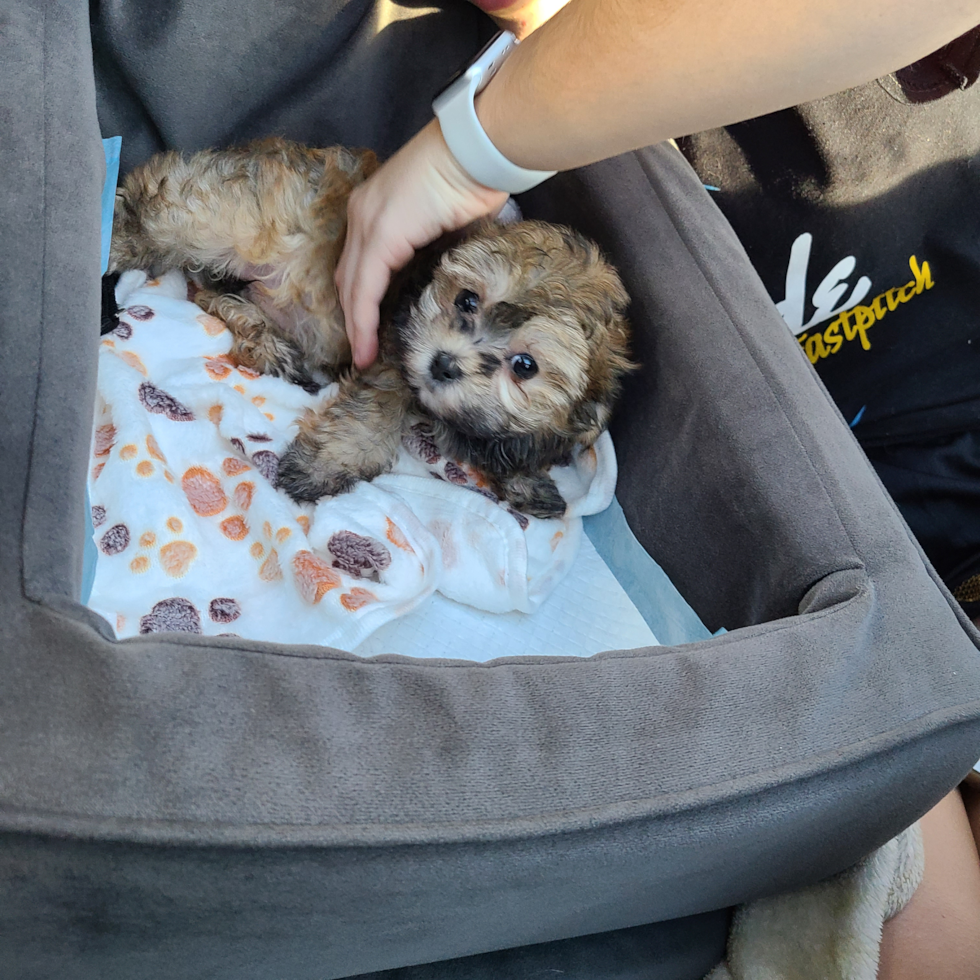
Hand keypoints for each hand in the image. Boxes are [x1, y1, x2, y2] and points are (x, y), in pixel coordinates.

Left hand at [336, 119, 507, 367]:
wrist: (480, 151)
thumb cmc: (475, 180)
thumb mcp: (446, 222)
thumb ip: (432, 246)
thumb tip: (439, 278)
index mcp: (376, 209)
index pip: (359, 264)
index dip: (359, 301)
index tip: (365, 335)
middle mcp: (364, 214)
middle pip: (348, 278)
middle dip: (352, 319)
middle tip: (361, 354)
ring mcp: (369, 223)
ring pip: (352, 287)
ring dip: (356, 327)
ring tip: (364, 358)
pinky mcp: (381, 236)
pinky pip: (365, 288)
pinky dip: (363, 320)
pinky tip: (367, 345)